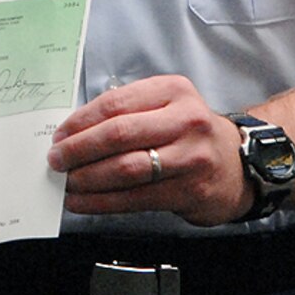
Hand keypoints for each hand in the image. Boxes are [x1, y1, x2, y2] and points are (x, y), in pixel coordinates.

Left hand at [48, 75, 251, 225]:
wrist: (238, 165)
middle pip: (118, 135)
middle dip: (78, 150)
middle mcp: (186, 121)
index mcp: (174, 91)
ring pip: (126, 169)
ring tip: (65, 183)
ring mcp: (191, 157)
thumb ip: (126, 112)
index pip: (115, 104)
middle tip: (56, 160)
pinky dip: (102, 201)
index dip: (80, 122)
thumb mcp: (165, 106)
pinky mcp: (190, 190)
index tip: (59, 135)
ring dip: (87, 179)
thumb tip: (72, 133)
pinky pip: (136, 198)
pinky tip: (83, 202)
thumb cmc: (188, 134)